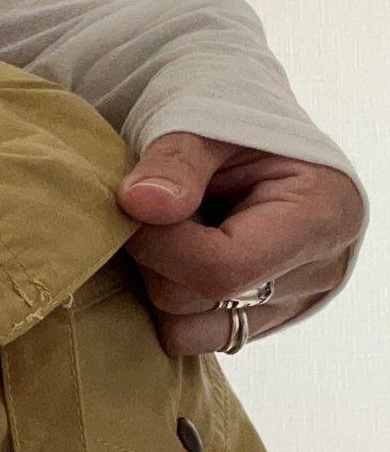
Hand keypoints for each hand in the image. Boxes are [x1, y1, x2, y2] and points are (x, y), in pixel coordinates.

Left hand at [115, 133, 365, 355]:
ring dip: (160, 282)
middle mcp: (317, 272)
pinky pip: (192, 335)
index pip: (224, 267)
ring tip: (174, 231)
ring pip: (188, 330)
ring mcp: (292, 305)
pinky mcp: (261, 321)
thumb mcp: (208, 119)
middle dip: (156, 257)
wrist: (253, 135)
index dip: (160, 244)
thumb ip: (175, 161)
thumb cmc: (234, 116)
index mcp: (321, 215)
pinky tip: (179, 255)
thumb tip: (138, 205)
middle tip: (154, 209)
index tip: (131, 207)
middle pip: (198, 302)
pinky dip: (171, 300)